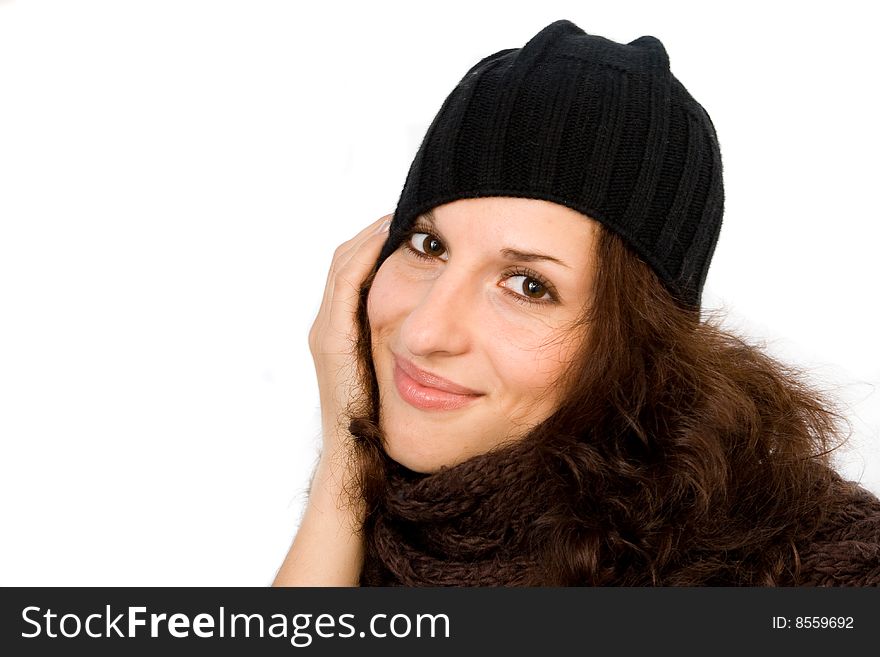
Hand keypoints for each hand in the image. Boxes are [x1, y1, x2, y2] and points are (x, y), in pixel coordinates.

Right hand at [308, 213, 390, 459]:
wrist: (357, 461)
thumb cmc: (382, 425)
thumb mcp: (396, 377)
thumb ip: (408, 349)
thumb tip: (449, 332)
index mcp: (341, 331)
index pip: (357, 269)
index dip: (379, 243)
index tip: (413, 224)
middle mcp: (326, 325)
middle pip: (348, 258)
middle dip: (376, 232)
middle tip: (409, 208)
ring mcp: (326, 331)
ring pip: (346, 262)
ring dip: (372, 235)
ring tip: (403, 213)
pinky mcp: (333, 340)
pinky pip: (349, 281)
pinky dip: (367, 254)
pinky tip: (391, 236)